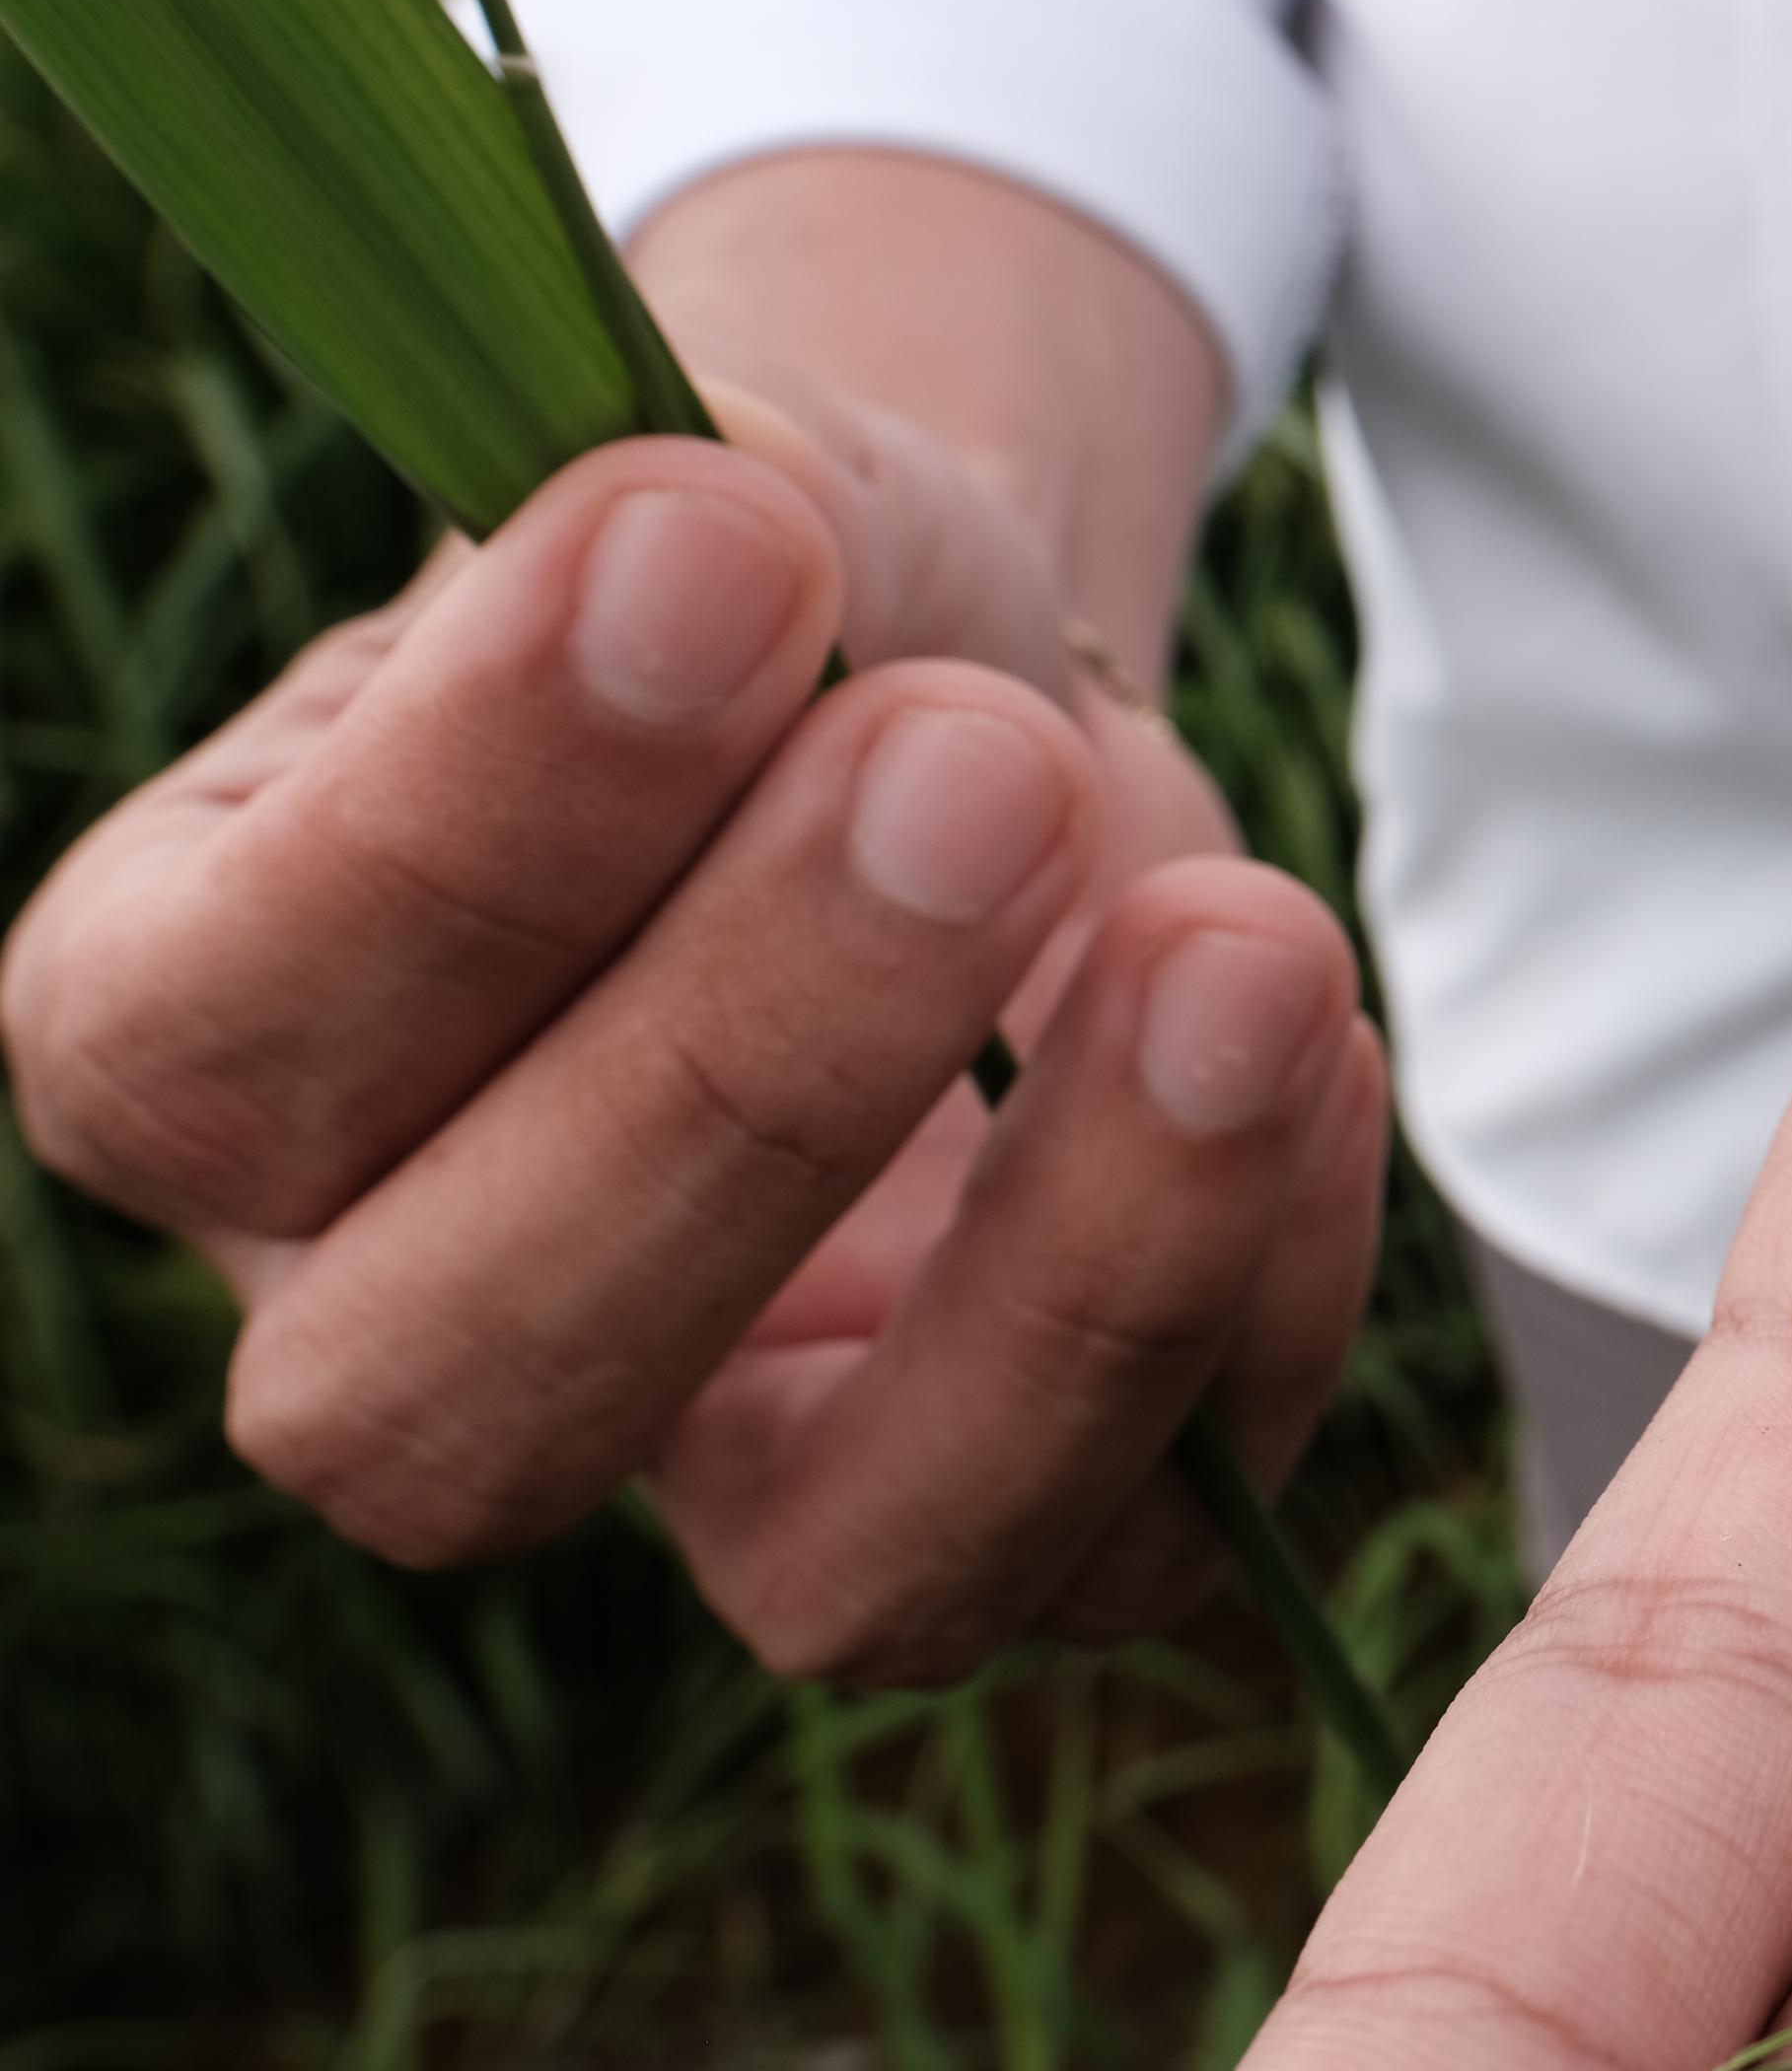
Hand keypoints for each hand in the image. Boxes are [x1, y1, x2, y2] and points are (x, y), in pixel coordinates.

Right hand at [0, 390, 1385, 1677]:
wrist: (960, 686)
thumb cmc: (771, 592)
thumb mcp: (714, 489)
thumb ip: (703, 489)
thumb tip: (743, 508)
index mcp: (190, 1042)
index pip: (221, 1046)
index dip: (475, 825)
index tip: (730, 542)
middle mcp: (384, 1322)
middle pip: (458, 1391)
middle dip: (745, 1080)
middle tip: (982, 762)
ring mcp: (705, 1472)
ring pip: (839, 1580)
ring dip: (1075, 1279)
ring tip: (1242, 938)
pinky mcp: (989, 1514)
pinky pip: (1137, 1552)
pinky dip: (1267, 1315)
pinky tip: (1322, 1046)